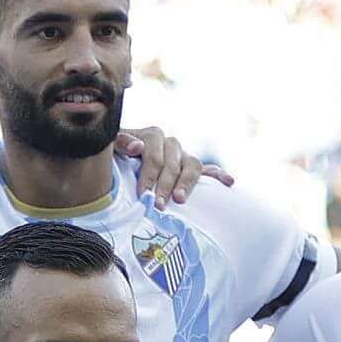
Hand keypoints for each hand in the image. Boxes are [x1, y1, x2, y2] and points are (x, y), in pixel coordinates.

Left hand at [114, 126, 230, 208]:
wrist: (120, 163)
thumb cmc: (114, 158)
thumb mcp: (111, 148)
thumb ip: (120, 143)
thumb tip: (138, 147)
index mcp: (152, 136)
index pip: (155, 151)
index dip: (149, 172)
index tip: (143, 193)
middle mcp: (170, 144)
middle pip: (173, 162)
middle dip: (165, 185)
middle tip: (160, 205)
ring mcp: (183, 157)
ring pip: (192, 165)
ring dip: (188, 183)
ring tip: (180, 199)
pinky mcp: (191, 169)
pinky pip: (209, 170)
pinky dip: (219, 175)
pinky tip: (229, 181)